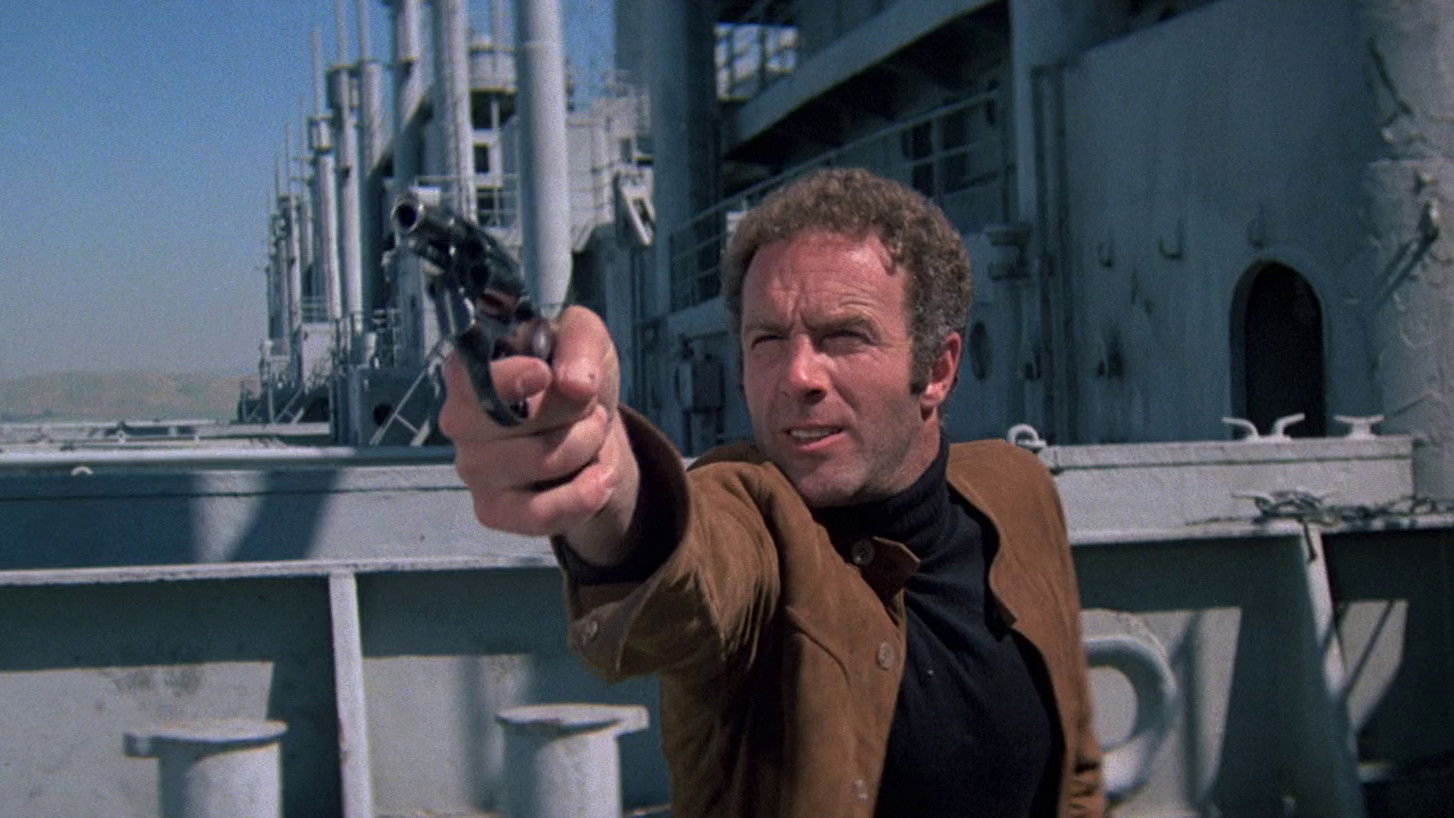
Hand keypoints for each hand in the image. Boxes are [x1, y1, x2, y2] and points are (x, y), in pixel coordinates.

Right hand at [439, 306, 639, 560]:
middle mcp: (460, 420)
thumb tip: (575, 384)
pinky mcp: (493, 510)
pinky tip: (600, 480)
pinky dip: (582, 497)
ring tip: (594, 436)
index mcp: (472, 371)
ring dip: (586, 446)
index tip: (544, 373)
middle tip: (591, 407)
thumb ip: (580, 342)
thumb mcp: (587, 341)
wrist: (593, 437)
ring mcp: (472, 469)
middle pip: (511, 422)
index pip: (467, 377)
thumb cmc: (575, 378)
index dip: (506, 378)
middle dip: (572, 411)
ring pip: (540, 462)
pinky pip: (538, 514)